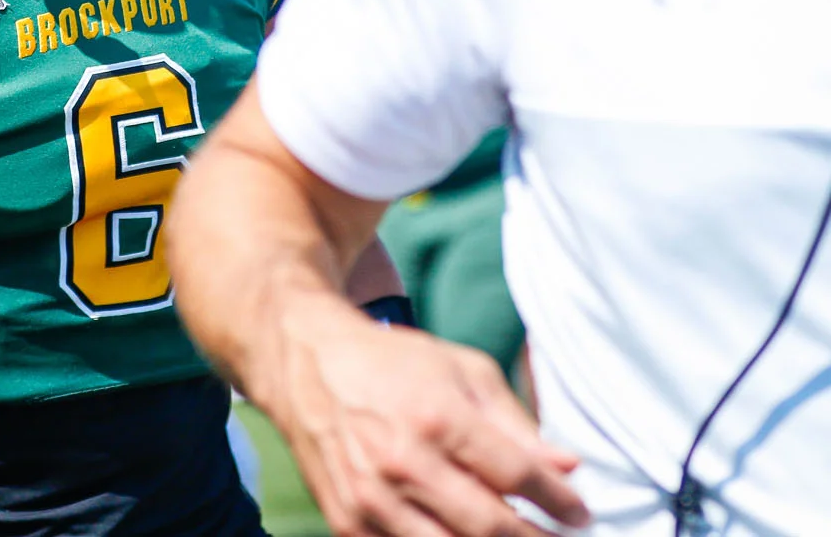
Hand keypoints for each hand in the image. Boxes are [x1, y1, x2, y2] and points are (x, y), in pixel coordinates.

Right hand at [268, 307, 588, 536]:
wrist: (306, 365)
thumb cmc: (393, 365)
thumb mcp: (462, 371)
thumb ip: (517, 424)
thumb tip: (567, 469)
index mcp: (435, 416)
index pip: (518, 477)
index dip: (560, 502)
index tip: (579, 511)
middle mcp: (401, 461)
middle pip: (492, 528)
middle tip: (556, 536)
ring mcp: (370, 498)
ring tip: (514, 535)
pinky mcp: (347, 521)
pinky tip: (457, 531)